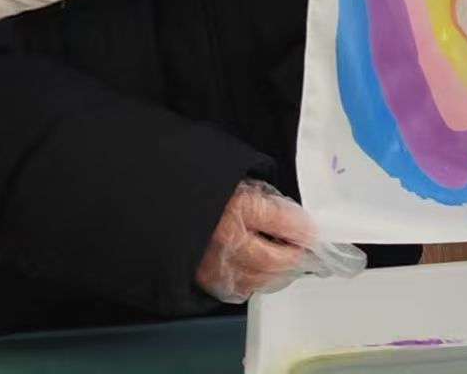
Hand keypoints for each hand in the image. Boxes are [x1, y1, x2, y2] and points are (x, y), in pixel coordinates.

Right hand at [194, 180, 367, 303]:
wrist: (154, 199)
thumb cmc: (194, 185)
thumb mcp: (233, 178)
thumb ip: (262, 198)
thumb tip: (292, 218)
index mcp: (236, 206)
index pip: (284, 222)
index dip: (303, 228)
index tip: (312, 230)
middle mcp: (226, 238)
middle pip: (276, 260)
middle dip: (295, 256)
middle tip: (303, 249)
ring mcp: (213, 263)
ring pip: (260, 279)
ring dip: (277, 272)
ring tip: (283, 259)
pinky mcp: (203, 278)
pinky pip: (239, 288)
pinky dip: (253, 281)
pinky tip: (257, 269)